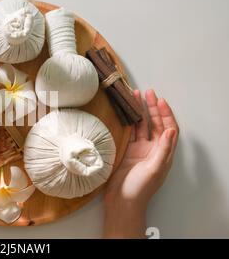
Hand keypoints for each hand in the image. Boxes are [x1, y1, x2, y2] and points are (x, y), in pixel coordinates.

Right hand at [103, 89, 178, 237]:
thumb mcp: (154, 169)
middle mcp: (154, 149)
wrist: (122, 201)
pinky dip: (130, 122)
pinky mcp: (128, 152)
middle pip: (156, 124)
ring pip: (142, 126)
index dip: (166, 114)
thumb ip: (163, 150)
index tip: (159, 100)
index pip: (169, 128)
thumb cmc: (140, 188)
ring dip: (140, 112)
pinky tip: (127, 113)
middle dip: (152, 107)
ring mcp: (141, 150)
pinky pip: (131, 133)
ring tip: (135, 97)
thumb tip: (170, 130)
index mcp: (164, 153)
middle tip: (147, 92)